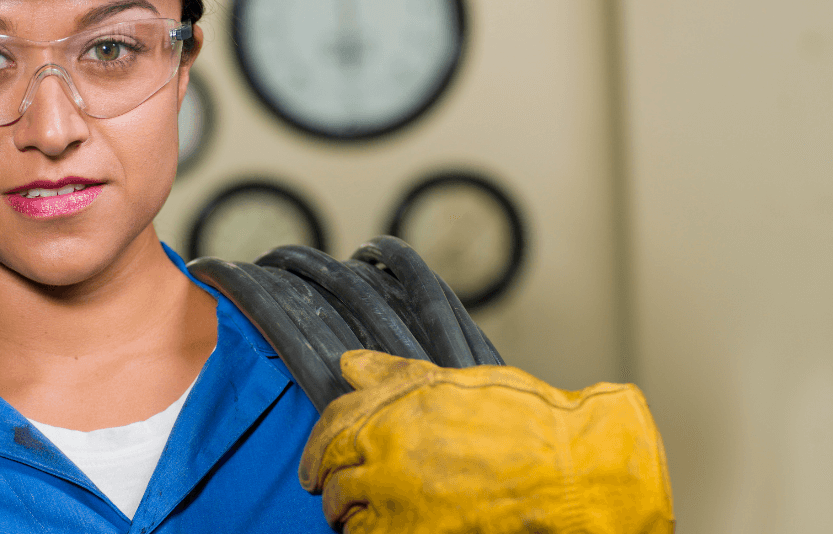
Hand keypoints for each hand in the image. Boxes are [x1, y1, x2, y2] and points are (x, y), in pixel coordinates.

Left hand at [299, 350, 673, 533]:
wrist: (564, 468)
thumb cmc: (517, 418)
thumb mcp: (447, 383)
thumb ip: (391, 375)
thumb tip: (349, 364)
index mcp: (388, 412)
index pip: (330, 429)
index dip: (317, 449)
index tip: (317, 464)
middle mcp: (385, 455)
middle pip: (332, 473)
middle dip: (328, 483)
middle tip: (333, 492)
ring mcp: (400, 501)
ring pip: (346, 513)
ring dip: (348, 514)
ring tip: (361, 516)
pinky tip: (385, 530)